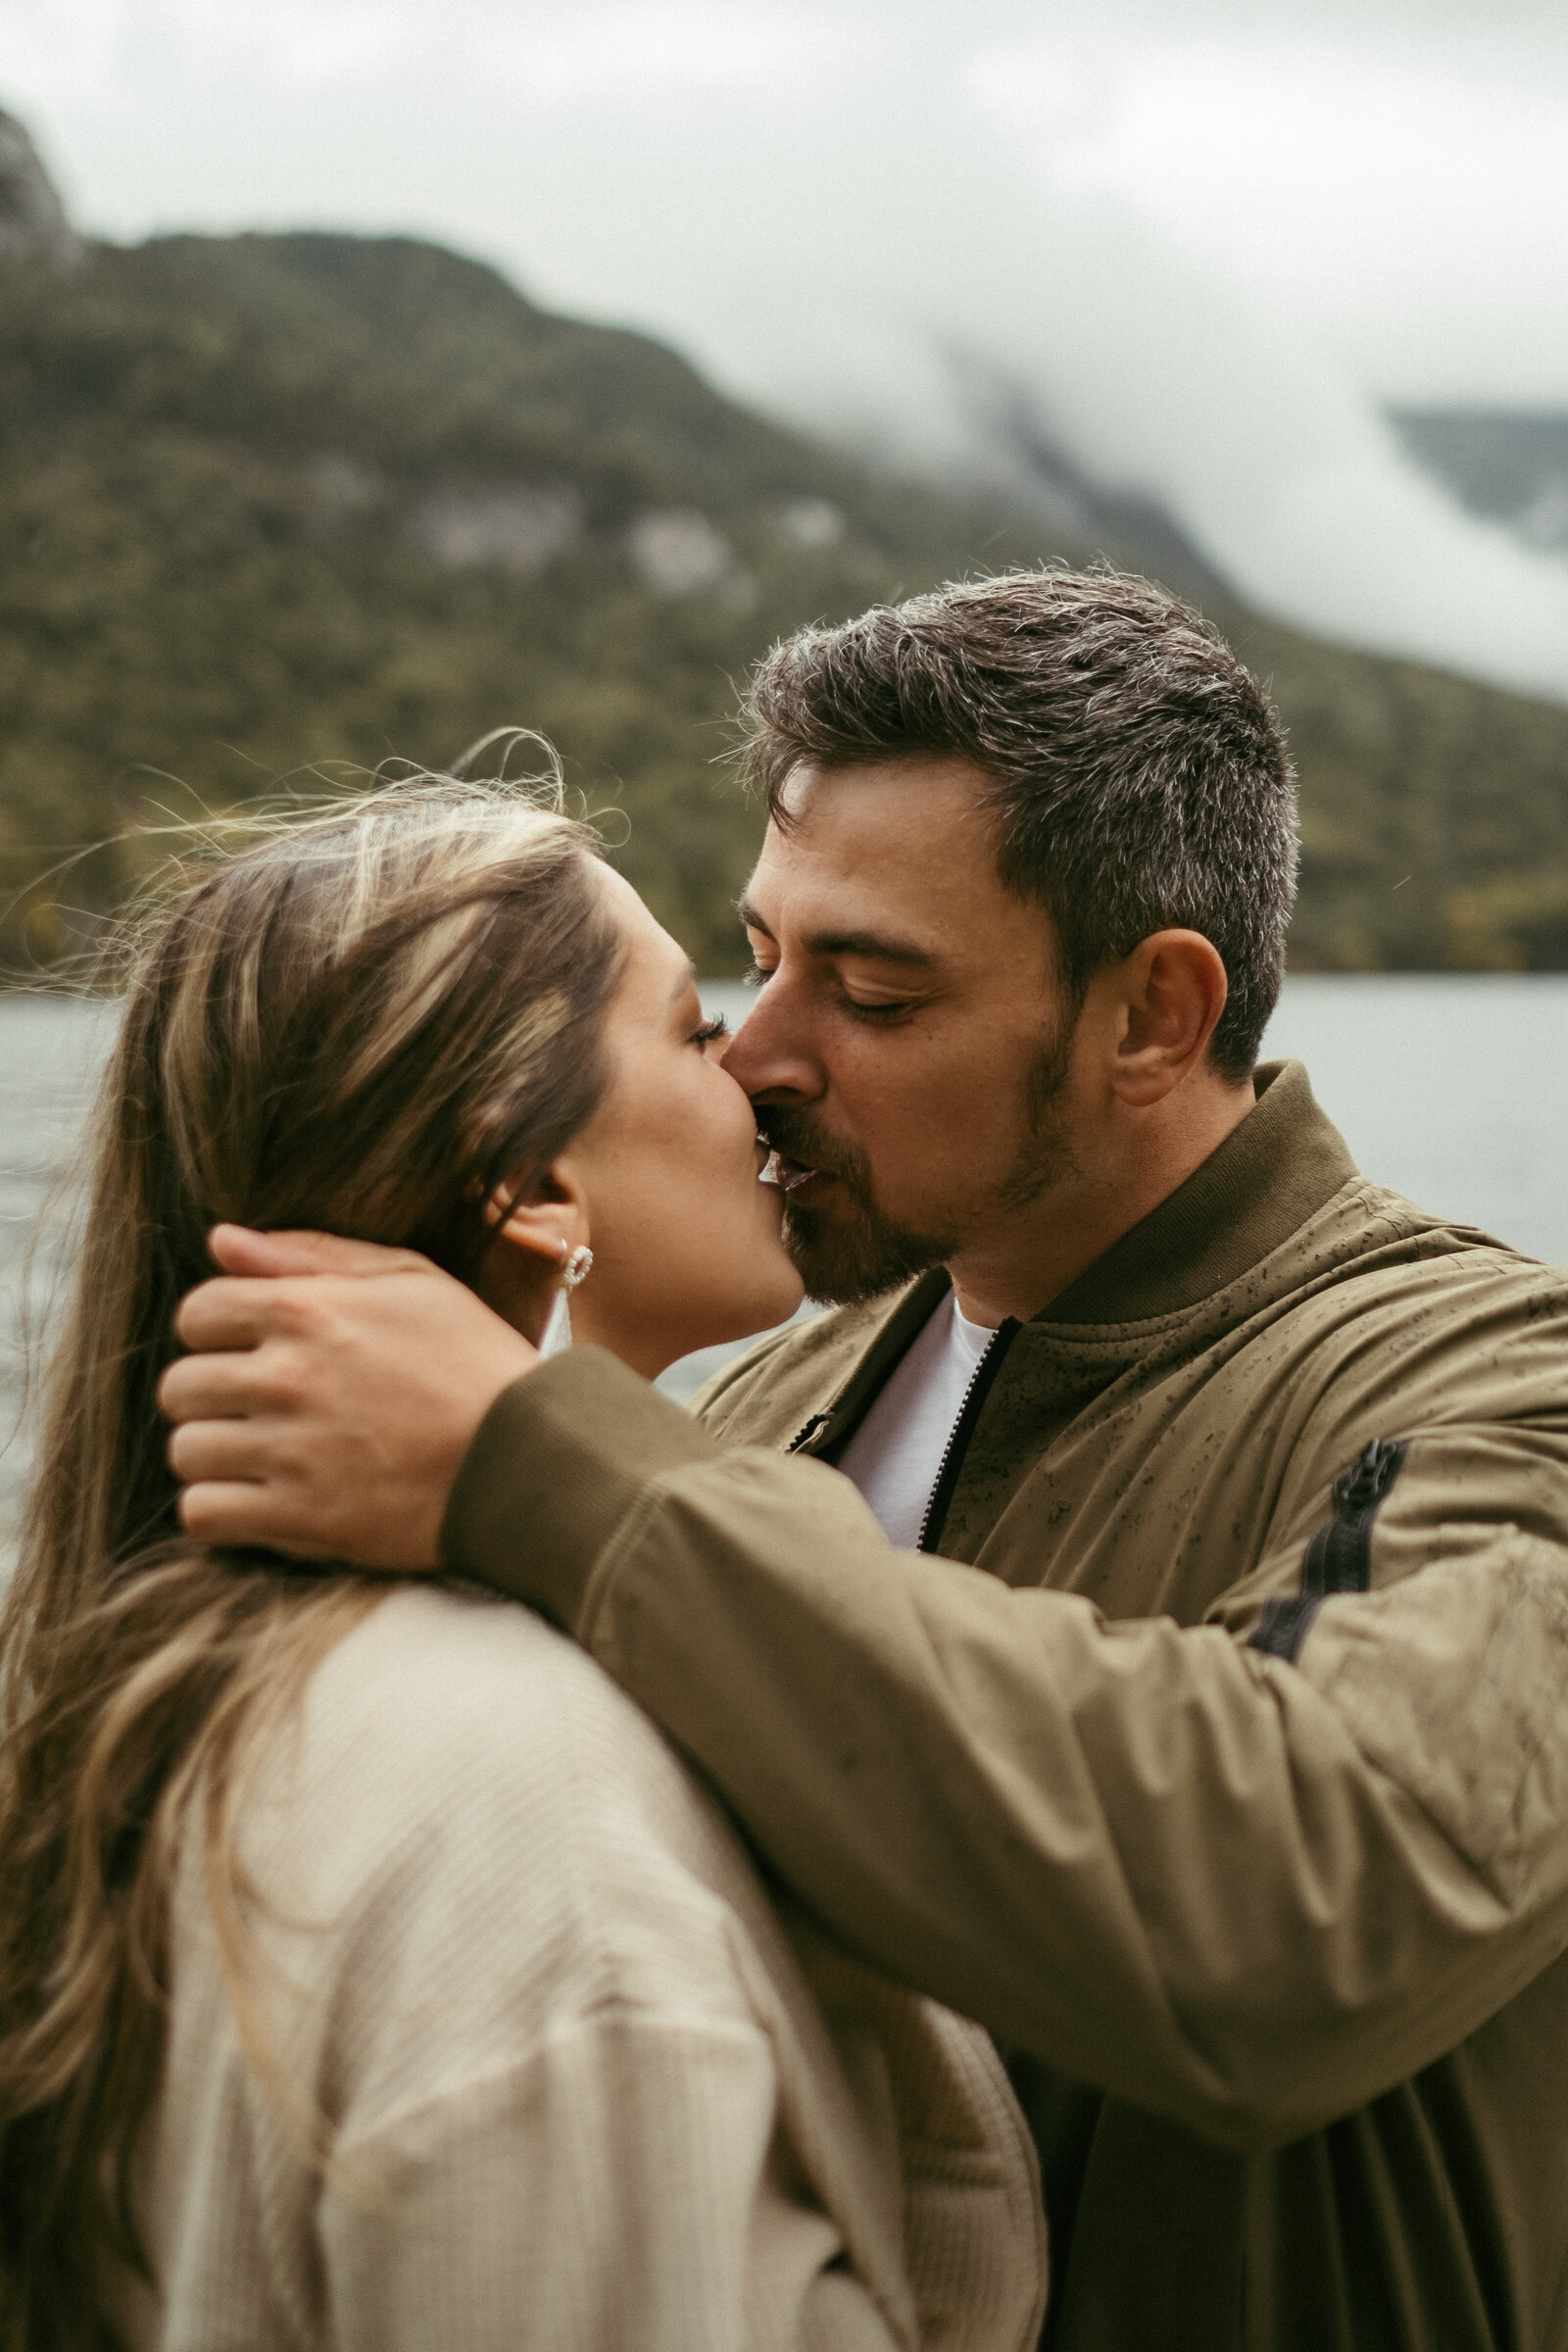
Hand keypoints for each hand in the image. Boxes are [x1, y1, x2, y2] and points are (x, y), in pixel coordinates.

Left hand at [159, 1226, 536, 1568]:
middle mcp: (288, 1377)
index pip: (197, 1311)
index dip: (217, 1331)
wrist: (530, 1455)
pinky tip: (257, 1500)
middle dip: (210, 1396)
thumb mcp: (412, 1280)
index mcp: (309, 1310)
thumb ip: (312, 1254)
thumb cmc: (476, 1361)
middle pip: (179, 1385)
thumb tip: (221, 1239)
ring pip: (186, 1451)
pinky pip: (203, 1513)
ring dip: (213, 1455)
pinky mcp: (300, 1518)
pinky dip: (218, 1510)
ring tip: (257, 1457)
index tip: (250, 1351)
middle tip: (255, 1409)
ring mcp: (291, 1450)